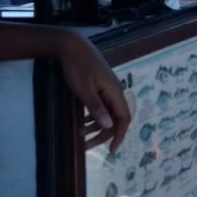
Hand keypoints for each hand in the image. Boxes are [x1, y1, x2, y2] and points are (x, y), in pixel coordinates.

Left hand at [55, 31, 131, 152]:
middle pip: (115, 118)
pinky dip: (93, 116)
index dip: (120, 135)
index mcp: (115, 92)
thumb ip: (96, 108)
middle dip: (103, 134)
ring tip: (80, 134)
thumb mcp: (84, 89)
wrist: (72, 45)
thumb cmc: (77, 66)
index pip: (124, 118)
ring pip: (107, 113)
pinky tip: (82, 122)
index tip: (112, 151)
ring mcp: (108, 88)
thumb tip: (109, 126)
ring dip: (96, 126)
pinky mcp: (101, 86)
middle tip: (87, 146)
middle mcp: (115, 91)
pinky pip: (102, 106)